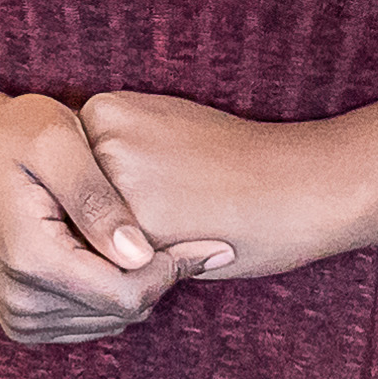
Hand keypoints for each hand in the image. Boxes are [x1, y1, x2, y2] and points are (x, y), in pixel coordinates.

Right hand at [0, 91, 220, 347]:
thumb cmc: (14, 134)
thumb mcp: (58, 143)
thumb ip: (98, 199)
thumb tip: (139, 254)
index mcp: (30, 259)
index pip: (126, 293)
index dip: (177, 271)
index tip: (213, 244)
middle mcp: (21, 301)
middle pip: (123, 312)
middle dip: (160, 276)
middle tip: (186, 234)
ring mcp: (18, 318)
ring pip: (113, 322)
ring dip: (137, 285)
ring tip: (141, 235)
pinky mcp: (22, 323)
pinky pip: (92, 323)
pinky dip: (113, 293)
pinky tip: (116, 253)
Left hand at [71, 91, 352, 285]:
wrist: (302, 185)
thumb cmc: (240, 162)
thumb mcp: (169, 125)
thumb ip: (119, 146)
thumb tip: (82, 182)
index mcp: (105, 110)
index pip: (75, 174)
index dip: (115, 196)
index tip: (161, 191)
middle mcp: (100, 142)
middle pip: (76, 208)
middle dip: (109, 226)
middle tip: (172, 213)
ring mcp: (113, 185)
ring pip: (92, 241)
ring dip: (121, 251)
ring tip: (182, 226)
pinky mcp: (135, 231)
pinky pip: (117, 266)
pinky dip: (142, 268)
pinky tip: (187, 245)